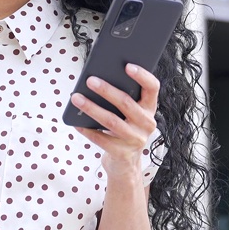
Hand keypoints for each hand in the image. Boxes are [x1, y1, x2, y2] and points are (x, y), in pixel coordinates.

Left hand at [68, 64, 158, 178]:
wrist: (125, 163)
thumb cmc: (123, 129)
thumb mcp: (128, 114)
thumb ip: (122, 97)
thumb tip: (97, 78)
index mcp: (149, 108)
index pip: (152, 88)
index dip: (142, 76)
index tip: (127, 65)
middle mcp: (147, 124)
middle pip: (127, 103)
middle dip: (107, 90)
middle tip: (90, 80)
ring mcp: (135, 140)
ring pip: (111, 121)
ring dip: (92, 108)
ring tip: (76, 98)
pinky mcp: (122, 153)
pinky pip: (101, 139)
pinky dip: (87, 129)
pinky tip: (76, 122)